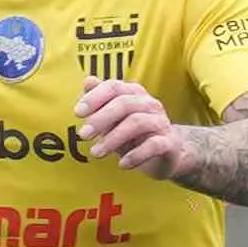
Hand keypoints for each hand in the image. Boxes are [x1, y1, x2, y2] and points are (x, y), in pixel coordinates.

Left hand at [75, 80, 197, 179]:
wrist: (167, 153)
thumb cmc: (133, 134)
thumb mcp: (114, 118)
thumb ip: (100, 101)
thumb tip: (87, 82)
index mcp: (134, 93)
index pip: (113, 87)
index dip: (95, 98)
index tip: (77, 112)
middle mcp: (149, 104)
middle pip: (124, 104)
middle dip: (101, 118)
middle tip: (83, 134)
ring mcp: (160, 122)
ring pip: (137, 123)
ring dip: (113, 138)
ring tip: (96, 153)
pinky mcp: (169, 143)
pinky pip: (153, 145)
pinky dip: (136, 155)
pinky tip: (122, 164)